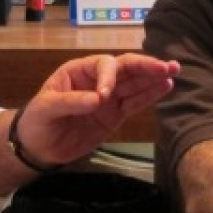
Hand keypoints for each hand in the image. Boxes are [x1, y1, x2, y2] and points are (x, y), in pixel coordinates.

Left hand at [16, 53, 179, 166]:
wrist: (39, 147)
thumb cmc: (38, 121)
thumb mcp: (46, 109)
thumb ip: (71, 102)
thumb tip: (98, 100)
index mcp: (79, 71)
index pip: (103, 65)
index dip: (108, 77)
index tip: (104, 97)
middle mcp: (97, 80)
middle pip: (126, 69)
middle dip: (146, 66)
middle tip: (167, 67)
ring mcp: (109, 98)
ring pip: (135, 84)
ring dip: (154, 78)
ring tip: (174, 71)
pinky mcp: (115, 115)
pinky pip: (135, 103)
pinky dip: (150, 96)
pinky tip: (165, 87)